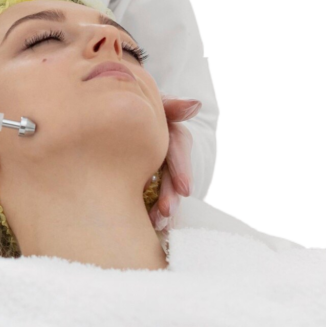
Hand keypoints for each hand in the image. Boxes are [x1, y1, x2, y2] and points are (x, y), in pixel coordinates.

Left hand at [149, 96, 200, 231]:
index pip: (179, 148)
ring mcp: (161, 167)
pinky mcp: (147, 178)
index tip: (185, 190)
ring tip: (156, 223)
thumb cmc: (144, 107)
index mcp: (173, 133)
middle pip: (173, 174)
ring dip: (162, 206)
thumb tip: (195, 105)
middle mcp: (170, 152)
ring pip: (164, 188)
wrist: (131, 115)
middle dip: (171, 193)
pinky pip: (150, 194)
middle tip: (166, 211)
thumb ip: (172, 105)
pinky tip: (148, 222)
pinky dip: (151, 208)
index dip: (182, 168)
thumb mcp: (157, 104)